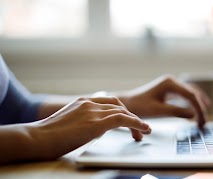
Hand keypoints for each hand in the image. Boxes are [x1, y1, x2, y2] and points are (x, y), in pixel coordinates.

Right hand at [27, 97, 150, 160]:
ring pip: (123, 112)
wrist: (35, 139)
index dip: (122, 111)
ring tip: (144, 132)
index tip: (129, 121)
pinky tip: (143, 129)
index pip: (109, 102)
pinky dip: (136, 123)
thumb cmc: (47, 137)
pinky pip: (123, 119)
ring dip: (136, 122)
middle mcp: (89, 103)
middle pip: (118, 105)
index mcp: (82, 102)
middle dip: (131, 116)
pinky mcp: (96, 123)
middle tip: (139, 130)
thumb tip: (93, 129)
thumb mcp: (68, 124)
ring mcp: (92, 111)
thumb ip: (83, 122)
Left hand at [118, 75, 207, 127]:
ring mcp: (170, 84)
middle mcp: (171, 81)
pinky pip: (185, 95)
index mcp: (169, 83)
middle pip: (192, 93)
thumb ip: (177, 112)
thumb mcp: (159, 111)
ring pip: (190, 93)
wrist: (128, 103)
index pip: (191, 96)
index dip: (199, 109)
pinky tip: (196, 109)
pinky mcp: (169, 90)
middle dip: (200, 107)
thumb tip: (194, 115)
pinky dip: (192, 102)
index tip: (202, 122)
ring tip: (205, 115)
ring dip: (198, 104)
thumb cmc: (140, 106)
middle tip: (204, 122)